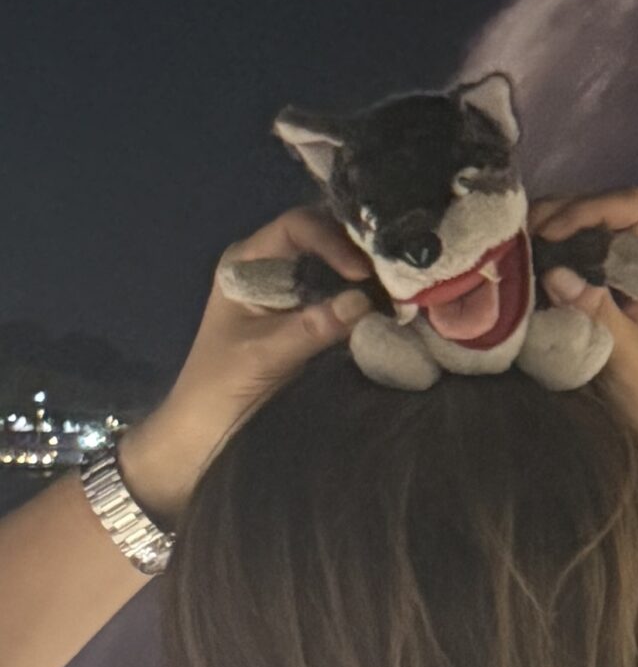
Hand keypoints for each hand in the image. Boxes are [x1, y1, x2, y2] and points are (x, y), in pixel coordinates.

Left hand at [120, 208, 375, 522]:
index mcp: (246, 264)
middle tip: (399, 271)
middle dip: (361, 252)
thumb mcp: (263, 355)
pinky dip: (372, 300)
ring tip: (405, 289)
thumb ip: (311, 326)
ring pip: (340, 268)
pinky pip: (347, 298)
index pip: (298, 227)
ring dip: (371, 276)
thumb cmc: (217, 390)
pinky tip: (397, 308)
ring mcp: (294, 294)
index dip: (333, 241)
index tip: (362, 272)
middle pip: (326, 239)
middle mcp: (273, 269)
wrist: (202, 439)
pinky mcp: (312, 320)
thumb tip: (365, 300)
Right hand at [531, 188, 637, 477]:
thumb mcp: (629, 357)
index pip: (632, 209)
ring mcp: (629, 284)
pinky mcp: (611, 304)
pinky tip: (525, 273)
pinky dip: (552, 263)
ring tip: (514, 247)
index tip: (549, 231)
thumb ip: (596, 312)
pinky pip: (581, 268)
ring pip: (589, 238)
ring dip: (552, 236)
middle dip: (561, 215)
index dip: (589, 208)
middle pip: (605, 215)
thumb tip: (554, 272)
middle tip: (517, 235)